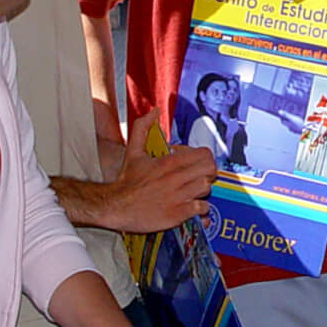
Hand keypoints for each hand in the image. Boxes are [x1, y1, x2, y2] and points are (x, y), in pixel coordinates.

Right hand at [100, 111, 214, 232]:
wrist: (115, 207)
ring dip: (202, 190)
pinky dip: (200, 208)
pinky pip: (202, 209)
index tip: (191, 161)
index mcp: (169, 162)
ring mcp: (178, 197)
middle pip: (211, 170)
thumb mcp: (133, 151)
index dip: (201, 156)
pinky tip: (191, 206)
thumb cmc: (126, 180)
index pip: (204, 154)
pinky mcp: (178, 215)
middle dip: (207, 172)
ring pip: (207, 188)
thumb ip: (142, 127)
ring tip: (193, 191)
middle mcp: (176, 179)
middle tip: (198, 175)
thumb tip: (154, 111)